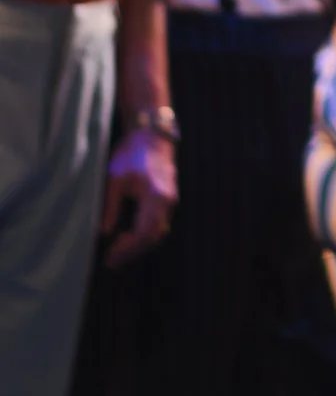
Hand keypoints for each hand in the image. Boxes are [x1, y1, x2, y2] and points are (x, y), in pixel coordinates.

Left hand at [101, 129, 176, 266]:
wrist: (151, 134)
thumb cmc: (131, 153)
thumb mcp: (115, 177)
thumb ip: (110, 206)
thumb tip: (104, 232)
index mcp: (155, 195)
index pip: (144, 232)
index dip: (127, 248)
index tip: (110, 255)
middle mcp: (167, 200)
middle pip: (153, 237)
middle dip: (132, 252)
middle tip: (111, 261)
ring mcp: (170, 199)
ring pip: (158, 232)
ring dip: (139, 245)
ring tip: (117, 252)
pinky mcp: (168, 198)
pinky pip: (159, 223)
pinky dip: (145, 235)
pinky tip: (129, 237)